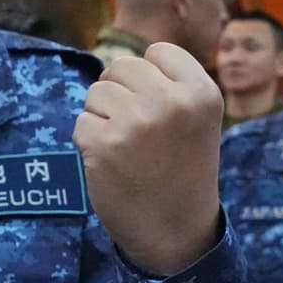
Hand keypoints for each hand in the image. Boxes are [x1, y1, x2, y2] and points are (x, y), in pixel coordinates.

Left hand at [73, 43, 223, 275]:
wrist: (175, 230)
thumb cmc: (182, 170)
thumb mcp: (195, 120)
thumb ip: (167, 86)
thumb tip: (114, 61)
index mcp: (201, 92)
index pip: (158, 51)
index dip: (149, 76)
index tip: (158, 108)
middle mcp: (171, 102)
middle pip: (121, 66)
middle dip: (120, 93)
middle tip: (136, 130)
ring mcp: (136, 122)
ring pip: (96, 92)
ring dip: (102, 117)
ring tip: (126, 146)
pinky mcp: (103, 144)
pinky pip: (81, 123)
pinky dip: (88, 142)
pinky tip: (112, 163)